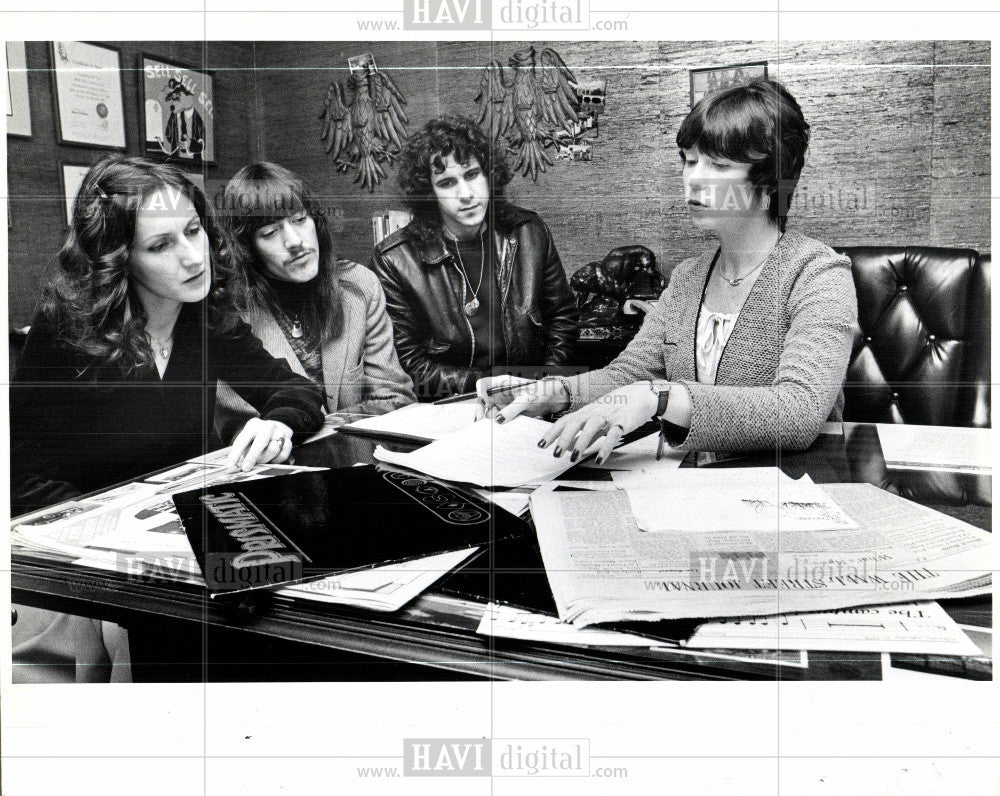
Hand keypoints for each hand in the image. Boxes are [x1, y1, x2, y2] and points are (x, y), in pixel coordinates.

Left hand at [227, 418, 294, 470]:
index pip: (243, 440)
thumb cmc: (256, 437)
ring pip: (273, 450)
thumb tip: (237, 466)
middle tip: (246, 468)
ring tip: (260, 462)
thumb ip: (244, 450)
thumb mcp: (247, 438)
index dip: (235, 454)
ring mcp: (279, 431)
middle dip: (252, 457)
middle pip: (260, 442)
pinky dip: (276, 460)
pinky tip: (271, 460)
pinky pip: (283, 454)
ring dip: (265, 459)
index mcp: (253, 425)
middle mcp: (267, 426)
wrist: (275, 427)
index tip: (230, 466)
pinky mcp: (289, 438)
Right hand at [475, 375, 570, 422]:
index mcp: (502, 383)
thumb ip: (512, 409)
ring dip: (488, 419)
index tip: (487, 402)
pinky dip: (495, 424)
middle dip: (480, 410)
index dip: (481, 392)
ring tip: (492, 426)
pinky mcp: (506, 412)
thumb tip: (499, 419)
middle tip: (481, 421)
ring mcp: (502, 403)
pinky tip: (497, 429)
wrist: (551, 400)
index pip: (483, 384)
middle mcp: (499, 392)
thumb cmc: (540, 392)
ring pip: (488, 411)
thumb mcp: (526, 400)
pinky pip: (497, 419)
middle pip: (482, 400)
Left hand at [540, 383, 657, 464]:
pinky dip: (605, 447)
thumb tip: (568, 446)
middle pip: (575, 422)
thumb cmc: (617, 407)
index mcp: (587, 411)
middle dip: (563, 438)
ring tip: (573, 458)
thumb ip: (583, 432)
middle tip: (555, 454)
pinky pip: (613, 435)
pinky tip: (599, 459)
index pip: (565, 421)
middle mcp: (595, 412)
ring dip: (581, 443)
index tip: (541, 444)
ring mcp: (609, 416)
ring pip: (591, 426)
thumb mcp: (597, 418)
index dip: (552, 432)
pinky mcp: (623, 422)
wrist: (642, 395)